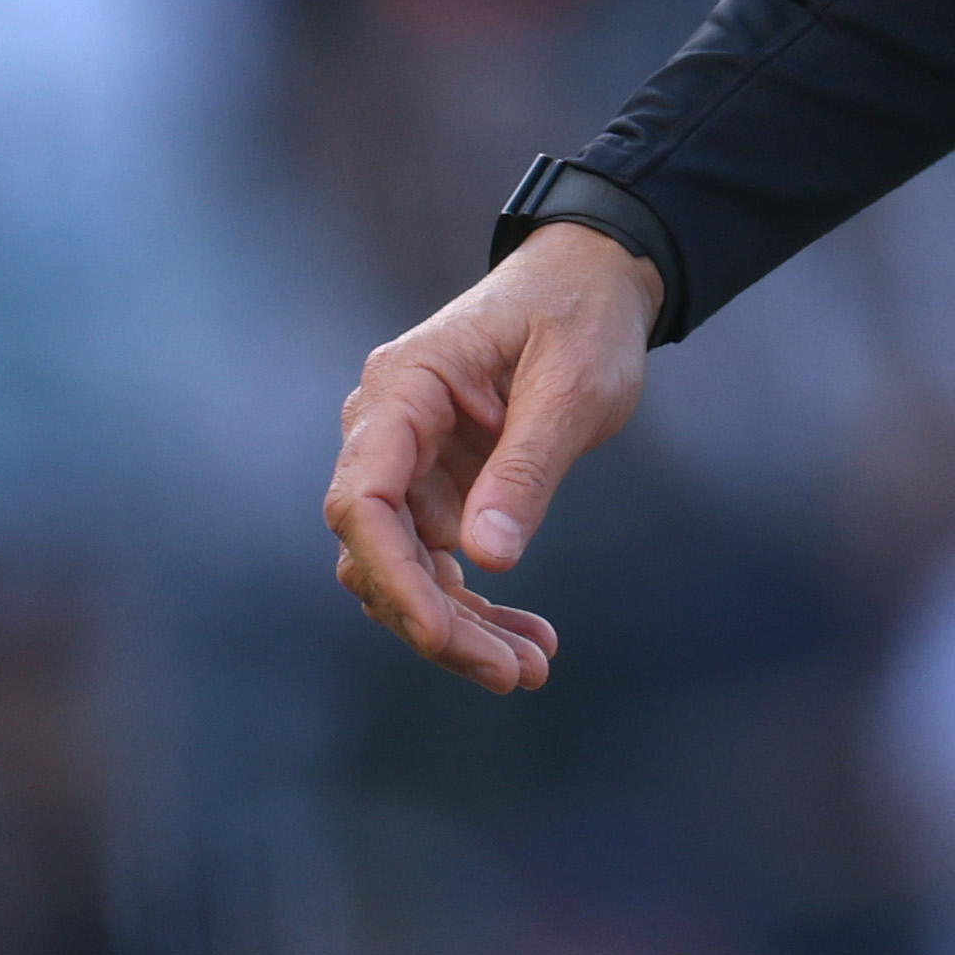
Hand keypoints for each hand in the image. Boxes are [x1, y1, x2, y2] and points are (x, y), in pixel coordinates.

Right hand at [321, 222, 661, 693]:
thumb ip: (527, 467)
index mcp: (402, 388)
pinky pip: (440, 560)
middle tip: (514, 674)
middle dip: (438, 623)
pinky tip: (527, 639)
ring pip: (407, 569)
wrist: (592, 280)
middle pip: (380, 551)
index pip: (363, 500)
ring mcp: (408, 461)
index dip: (392, 577)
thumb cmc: (581, 314)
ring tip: (530, 667)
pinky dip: (478, 605)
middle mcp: (387, 429)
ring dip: (460, 627)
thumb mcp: (572, 384)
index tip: (440, 634)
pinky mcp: (437, 486)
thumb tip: (487, 561)